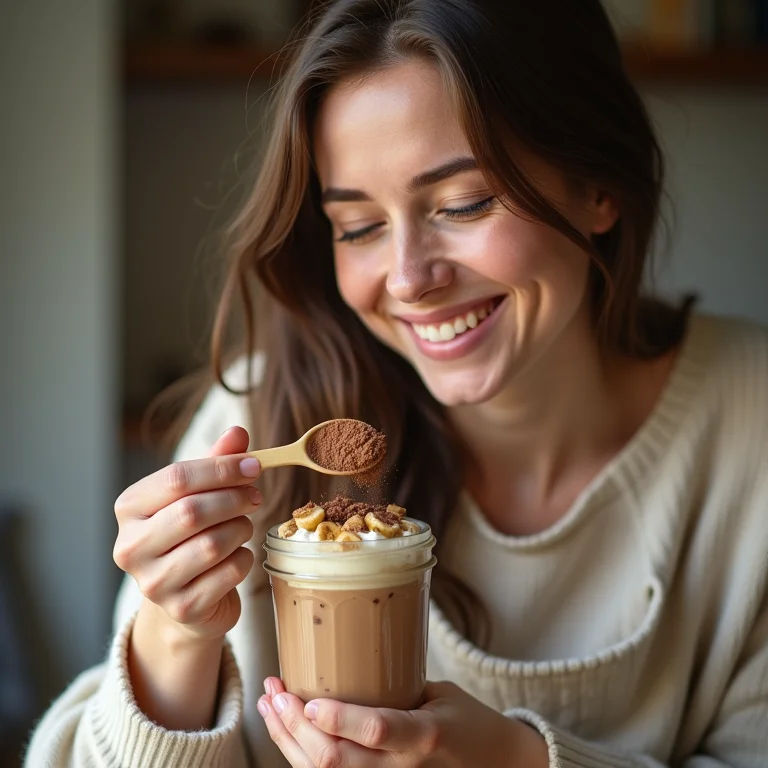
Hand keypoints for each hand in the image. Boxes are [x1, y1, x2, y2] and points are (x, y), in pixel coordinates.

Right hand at [113, 426, 260, 640]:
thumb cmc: (190, 534)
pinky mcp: (182, 609)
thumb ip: (216, 461)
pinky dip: (243, 559)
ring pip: (212, 544)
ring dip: (240, 529)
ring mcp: (153, 583)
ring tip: (244, 525)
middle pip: (192, 512)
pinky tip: (238, 555)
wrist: (186, 598)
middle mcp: (131, 547)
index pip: (177, 478)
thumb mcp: (198, 493)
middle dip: (234, 499)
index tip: (254, 466)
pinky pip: (228, 573)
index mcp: (130, 508)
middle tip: (256, 495)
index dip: (222, 468)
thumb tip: (238, 432)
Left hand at [258, 677, 548, 766]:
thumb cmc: (468, 723)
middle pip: (335, 760)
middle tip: (275, 691)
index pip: (377, 730)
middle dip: (294, 726)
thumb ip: (394, 690)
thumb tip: (342, 662)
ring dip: (287, 741)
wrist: (496, 767)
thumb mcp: (440, 695)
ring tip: (269, 707)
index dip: (337, 719)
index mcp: (425, 736)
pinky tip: (286, 733)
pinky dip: (300, 757)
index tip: (306, 698)